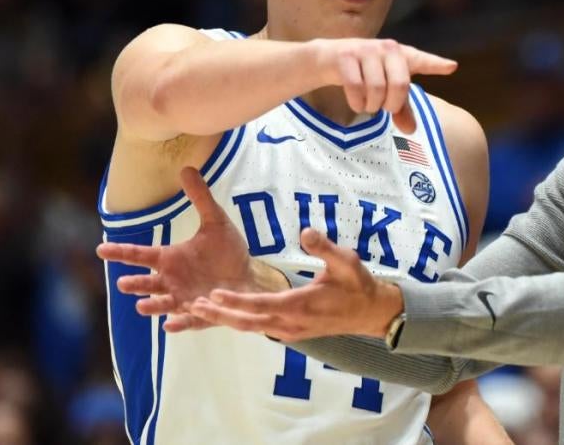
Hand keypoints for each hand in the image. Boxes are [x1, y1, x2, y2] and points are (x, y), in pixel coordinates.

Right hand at [96, 167, 281, 331]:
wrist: (249, 276)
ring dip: (153, 306)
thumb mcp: (215, 222)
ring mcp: (185, 299)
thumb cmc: (227, 252)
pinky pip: (189, 320)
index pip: (140, 254)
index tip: (100, 249)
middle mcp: (172, 281)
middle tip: (124, 283)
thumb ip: (200, 198)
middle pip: (148, 283)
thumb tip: (186, 168)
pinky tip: (169, 325)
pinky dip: (180, 323)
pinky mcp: (203, 313)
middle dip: (136, 284)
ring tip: (141, 307)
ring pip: (163, 304)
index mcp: (170, 259)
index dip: (120, 252)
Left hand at [188, 227, 403, 342]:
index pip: (260, 305)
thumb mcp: (345, 261)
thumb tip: (306, 231)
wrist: (370, 312)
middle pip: (248, 321)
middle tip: (193, 305)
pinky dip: (241, 321)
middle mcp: (291, 322)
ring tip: (201, 308)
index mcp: (300, 305)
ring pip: (251, 327)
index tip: (214, 293)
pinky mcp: (292, 332)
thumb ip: (324, 247)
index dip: (236, 300)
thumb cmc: (358, 284)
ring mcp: (291, 330)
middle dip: (220, 314)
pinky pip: (260, 328)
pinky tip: (226, 312)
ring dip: (226, 318)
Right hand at [312, 38, 456, 131]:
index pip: (422, 60)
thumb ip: (400, 108)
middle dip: (391, 104)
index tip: (452, 67)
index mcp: (402, 55)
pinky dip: (356, 102)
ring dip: (371, 104)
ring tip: (368, 105)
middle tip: (384, 109)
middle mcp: (387, 48)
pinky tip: (356, 103)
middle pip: (400, 84)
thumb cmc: (364, 73)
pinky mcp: (346, 55)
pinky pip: (356, 87)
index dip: (437, 64)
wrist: (329, 58)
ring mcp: (366, 49)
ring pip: (377, 88)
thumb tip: (411, 131)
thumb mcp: (385, 89)